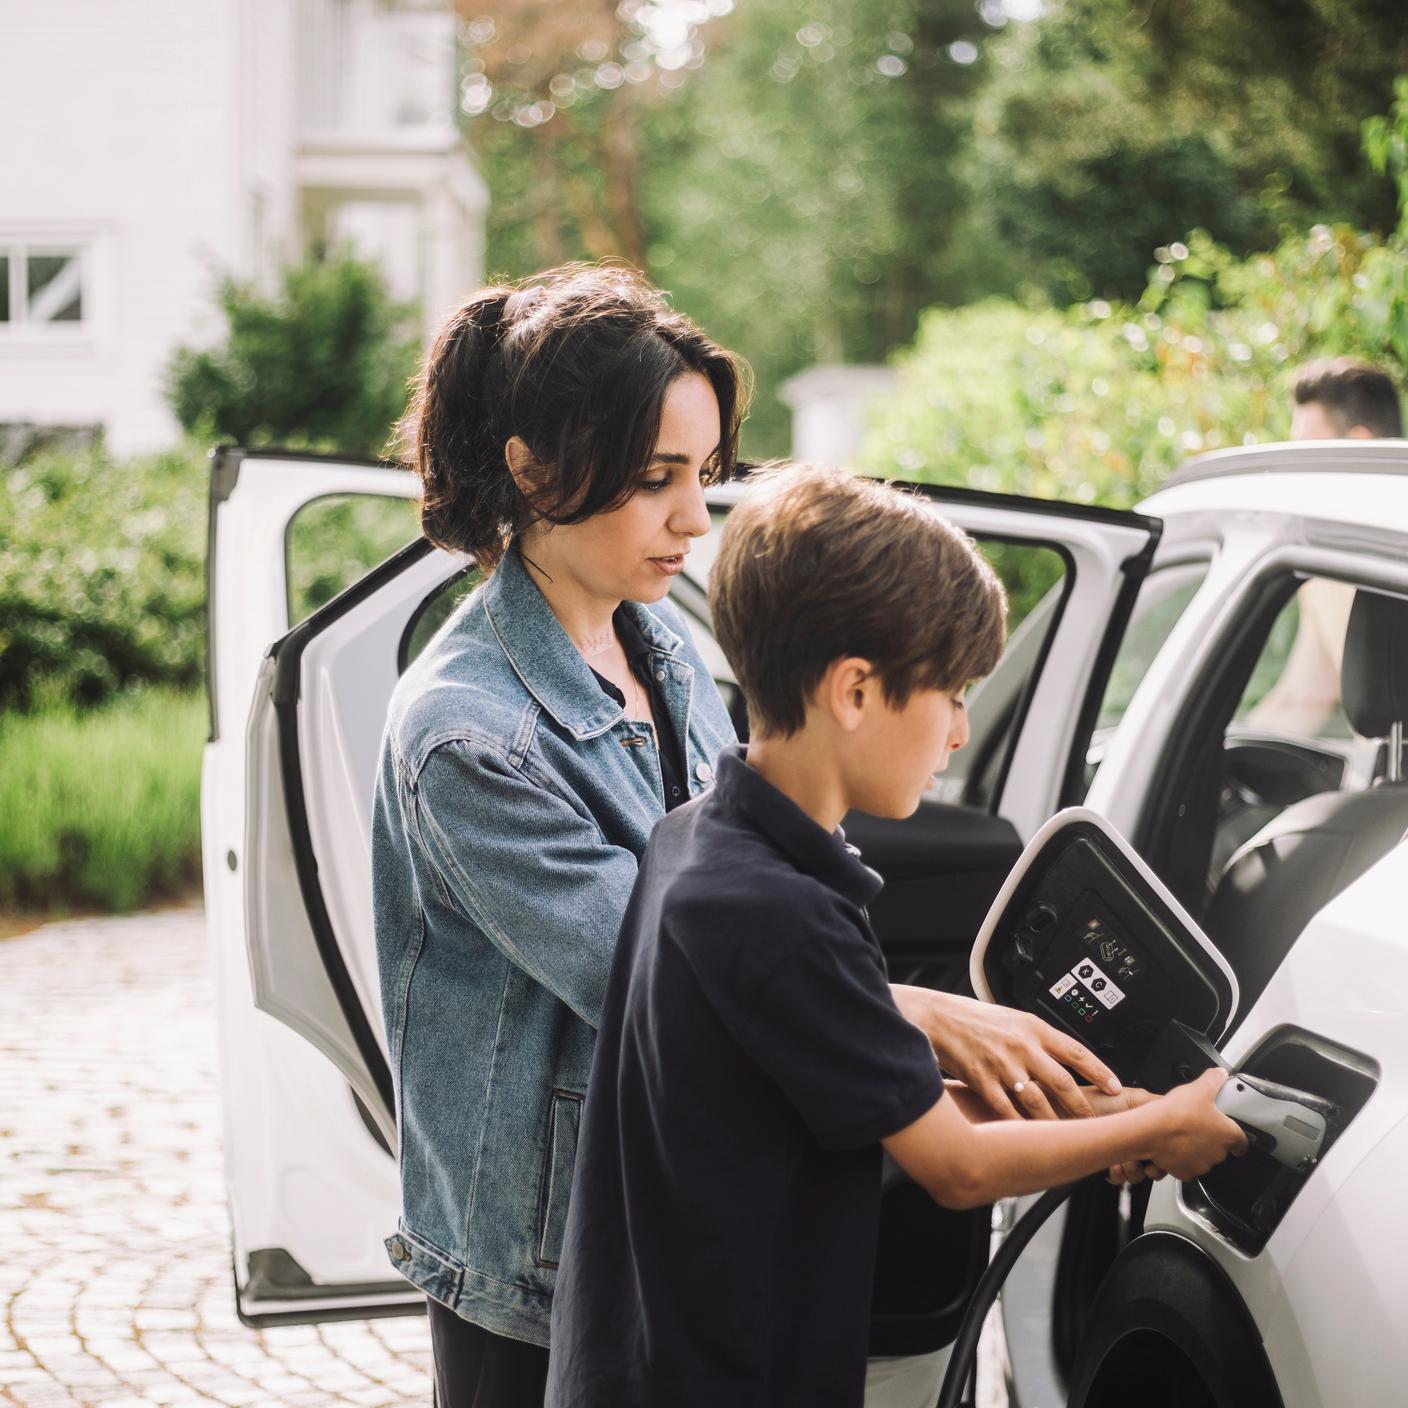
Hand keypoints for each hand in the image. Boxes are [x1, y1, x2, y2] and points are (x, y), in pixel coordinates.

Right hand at [890, 986, 1120, 1121]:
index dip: (1100, 1071)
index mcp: (1032, 1028)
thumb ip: (1035, 1038)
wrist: (936, 1017)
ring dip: (1056, 1123)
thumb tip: (1061, 1057)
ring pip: (1038, 1102)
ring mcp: (1002, 1065)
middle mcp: (1022, 1046)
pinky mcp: (982, 1080)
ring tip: (1069, 1138)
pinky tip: (1030, 1139)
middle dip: (1083, 1108)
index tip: (1115, 1088)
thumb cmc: (971, 1018)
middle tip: (1097, 1124)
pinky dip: (1020, 1127)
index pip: (1076, 1051)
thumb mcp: (1011, 1018)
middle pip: (1063, 1082)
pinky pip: (1007, 1110)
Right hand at [1148, 1068, 1248, 1180]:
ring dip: (1195, 1149)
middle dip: (1210, 1139)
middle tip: (1195, 1125)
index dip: (1237, 1139)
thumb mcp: (1200, 1087)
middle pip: (1219, 1148)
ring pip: (1202, 1157)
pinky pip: (1186, 1166)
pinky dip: (1180, 1158)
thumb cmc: (1178, 1113)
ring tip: (1181, 1133)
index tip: (1232, 1135)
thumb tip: (1219, 1074)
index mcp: (1228, 1135)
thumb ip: (1214, 1079)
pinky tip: (1171, 1145)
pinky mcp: (1185, 1172)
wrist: (1152, 1131)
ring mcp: (1201, 1164)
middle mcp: (1218, 1153)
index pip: (1242, 1142)